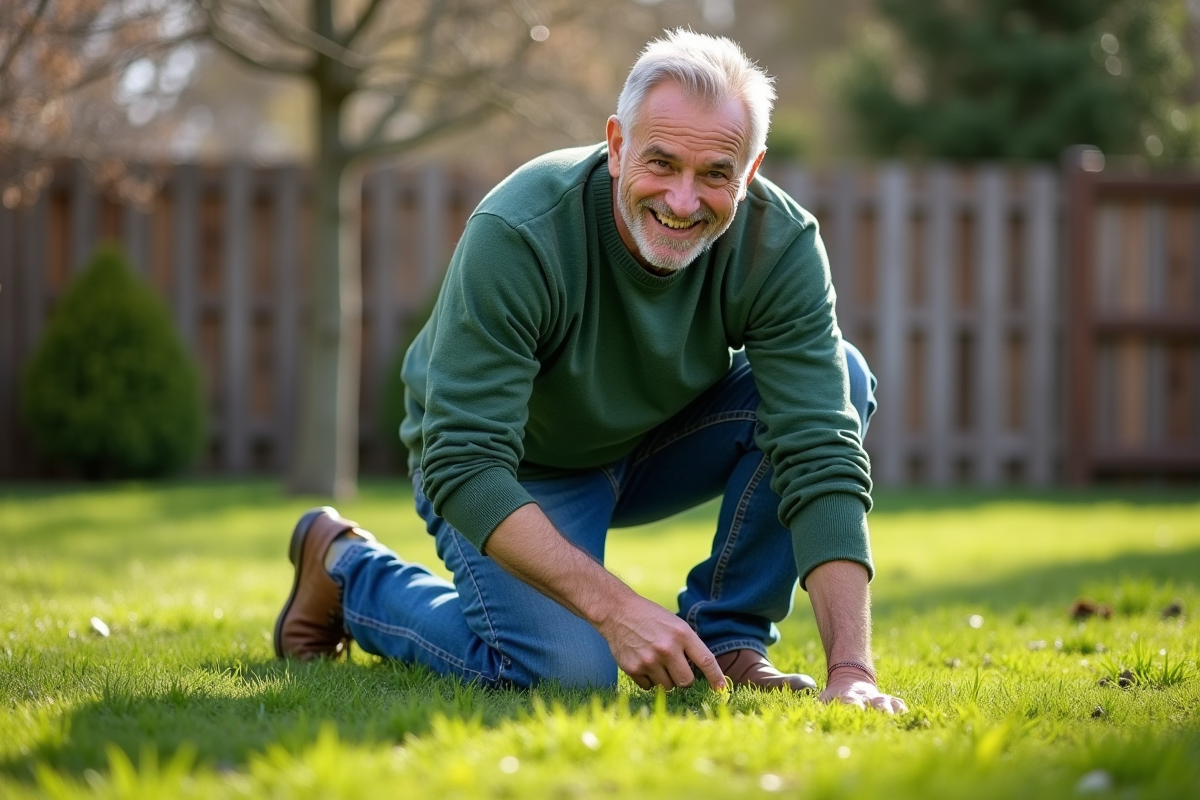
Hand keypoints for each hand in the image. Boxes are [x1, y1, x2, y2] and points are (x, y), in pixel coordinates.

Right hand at [595, 593, 726, 690]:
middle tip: (675, 668)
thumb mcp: (675, 624)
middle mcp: (667, 648)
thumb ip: (688, 646)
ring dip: (665, 679)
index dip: (716, 677)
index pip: (706, 661)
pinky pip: (649, 687)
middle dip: (683, 679)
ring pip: (667, 687)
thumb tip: (702, 673)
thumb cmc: (650, 618)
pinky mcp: (634, 669)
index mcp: (681, 634)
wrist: (617, 612)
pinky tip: (643, 663)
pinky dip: (648, 680)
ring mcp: (650, 660)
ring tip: (655, 662)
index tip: (722, 689)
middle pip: (686, 682)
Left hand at [820, 666, 906, 713]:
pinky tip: (905, 715)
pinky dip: (901, 709)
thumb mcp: (825, 698)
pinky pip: (898, 703)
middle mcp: (866, 698)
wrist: (850, 677)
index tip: (858, 713)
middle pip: (875, 703)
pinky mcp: (889, 701)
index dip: (855, 708)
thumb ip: (819, 706)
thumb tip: (810, 719)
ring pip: (888, 703)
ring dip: (892, 710)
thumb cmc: (836, 694)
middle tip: (884, 717)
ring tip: (896, 718)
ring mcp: (878, 699)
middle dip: (880, 710)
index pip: (852, 703)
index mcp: (849, 697)